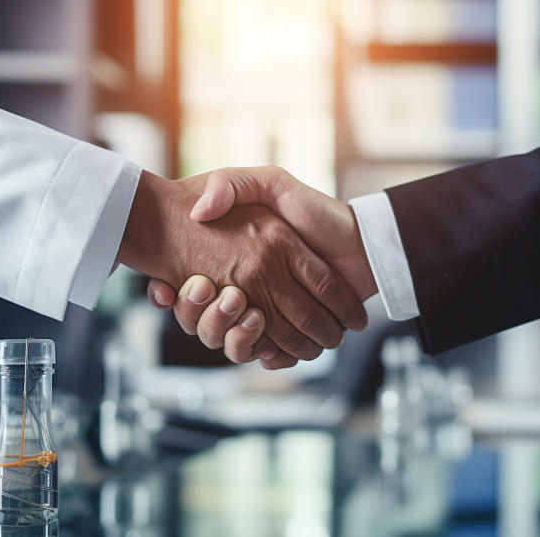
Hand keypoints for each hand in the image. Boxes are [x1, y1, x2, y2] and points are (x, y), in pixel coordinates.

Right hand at [118, 170, 367, 363]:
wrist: (363, 242)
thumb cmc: (318, 211)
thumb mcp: (269, 182)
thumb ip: (232, 184)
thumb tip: (199, 211)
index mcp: (238, 265)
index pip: (194, 290)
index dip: (180, 295)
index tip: (176, 287)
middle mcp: (250, 294)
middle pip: (209, 323)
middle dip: (204, 317)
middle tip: (209, 293)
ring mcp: (270, 318)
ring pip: (235, 344)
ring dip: (234, 336)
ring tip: (245, 310)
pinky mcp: (292, 337)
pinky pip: (270, 357)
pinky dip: (269, 355)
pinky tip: (268, 343)